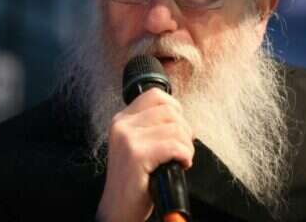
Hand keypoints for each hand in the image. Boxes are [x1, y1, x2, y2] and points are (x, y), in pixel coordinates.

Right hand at [96, 89, 194, 221]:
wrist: (118, 210)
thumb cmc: (136, 181)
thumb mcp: (140, 145)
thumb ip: (154, 127)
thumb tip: (183, 118)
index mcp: (122, 119)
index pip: (156, 95)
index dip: (175, 110)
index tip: (178, 130)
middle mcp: (122, 124)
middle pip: (170, 111)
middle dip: (184, 131)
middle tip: (180, 150)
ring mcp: (128, 138)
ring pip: (176, 128)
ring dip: (186, 146)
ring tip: (179, 160)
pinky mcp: (136, 154)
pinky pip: (175, 145)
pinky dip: (185, 156)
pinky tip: (180, 165)